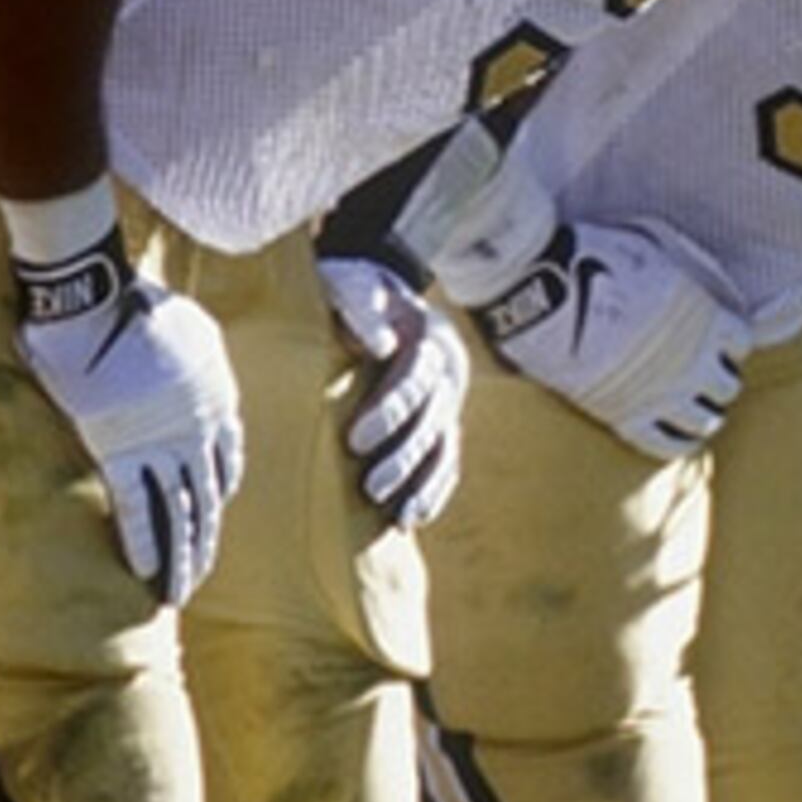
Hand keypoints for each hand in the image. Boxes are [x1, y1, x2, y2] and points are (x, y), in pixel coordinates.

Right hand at [14, 235, 243, 602]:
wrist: (100, 302)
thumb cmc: (138, 304)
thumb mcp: (191, 327)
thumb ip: (193, 354)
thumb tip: (184, 359)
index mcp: (218, 401)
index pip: (228, 462)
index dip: (220, 493)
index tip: (214, 516)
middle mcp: (198, 432)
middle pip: (206, 500)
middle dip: (203, 543)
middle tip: (199, 578)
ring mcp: (162, 445)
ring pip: (177, 514)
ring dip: (178, 558)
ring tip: (177, 592)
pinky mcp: (121, 452)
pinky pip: (133, 508)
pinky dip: (140, 544)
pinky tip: (143, 574)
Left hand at [321, 256, 466, 528]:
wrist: (378, 290)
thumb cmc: (353, 289)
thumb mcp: (351, 285)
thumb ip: (361, 308)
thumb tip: (382, 346)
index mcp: (427, 334)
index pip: (414, 378)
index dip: (389, 411)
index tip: (354, 441)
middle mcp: (447, 369)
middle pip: (434, 419)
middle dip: (404, 456)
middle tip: (370, 487)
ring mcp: (450, 396)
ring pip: (446, 445)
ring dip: (423, 483)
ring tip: (398, 515)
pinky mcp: (444, 419)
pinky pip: (448, 459)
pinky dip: (434, 489)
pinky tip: (413, 516)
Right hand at [473, 221, 745, 455]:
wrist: (541, 287)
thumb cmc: (594, 256)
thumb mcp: (654, 245)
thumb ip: (688, 267)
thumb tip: (709, 282)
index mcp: (703, 315)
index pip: (740, 343)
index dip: (727, 342)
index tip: (713, 343)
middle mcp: (692, 358)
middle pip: (727, 385)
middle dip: (715, 379)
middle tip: (699, 376)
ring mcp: (663, 392)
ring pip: (706, 420)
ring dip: (701, 413)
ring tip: (688, 408)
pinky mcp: (628, 416)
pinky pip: (669, 444)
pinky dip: (677, 441)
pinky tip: (672, 432)